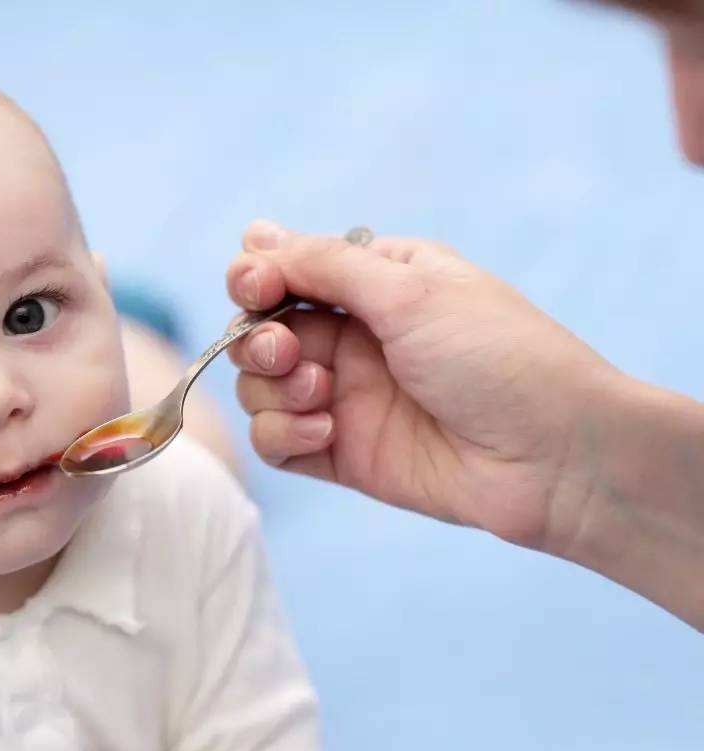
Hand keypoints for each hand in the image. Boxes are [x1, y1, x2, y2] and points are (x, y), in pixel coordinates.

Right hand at [226, 220, 622, 551]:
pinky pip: (275, 440)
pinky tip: (327, 432)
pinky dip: (283, 433)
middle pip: (258, 329)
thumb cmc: (498, 358)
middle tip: (290, 354)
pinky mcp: (342, 453)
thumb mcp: (411, 291)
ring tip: (323, 396)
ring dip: (273, 389)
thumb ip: (324, 264)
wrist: (555, 457)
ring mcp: (345, 397)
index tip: (257, 288)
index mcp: (376, 283)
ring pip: (259, 386)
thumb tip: (254, 234)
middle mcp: (354, 337)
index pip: (284, 270)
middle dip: (259, 339)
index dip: (254, 278)